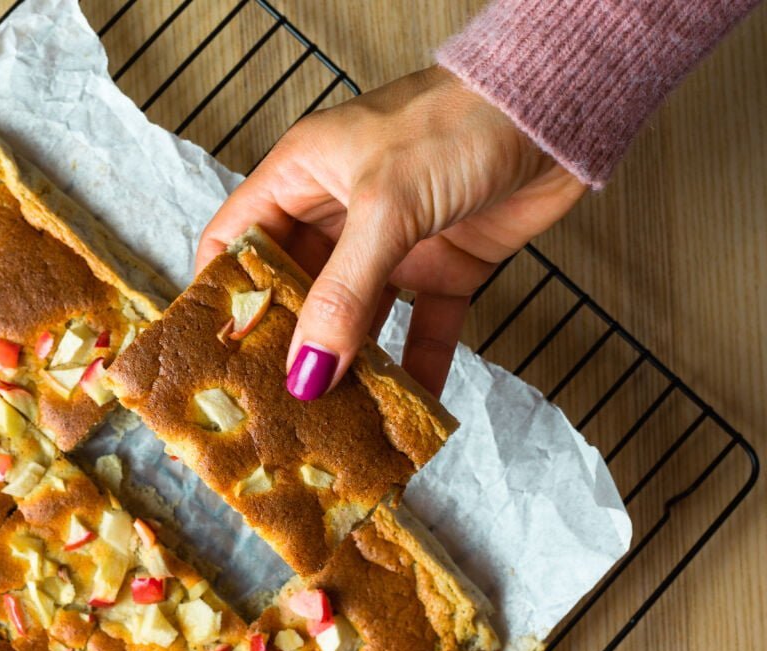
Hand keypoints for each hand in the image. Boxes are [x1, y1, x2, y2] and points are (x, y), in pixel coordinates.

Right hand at [197, 66, 586, 398]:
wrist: (560, 107)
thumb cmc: (457, 124)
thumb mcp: (386, 207)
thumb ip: (345, 294)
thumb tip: (308, 374)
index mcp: (301, 176)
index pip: (237, 239)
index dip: (222, 292)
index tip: (214, 352)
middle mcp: (338, 211)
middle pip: (293, 289)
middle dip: (285, 344)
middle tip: (271, 403)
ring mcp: (391, 242)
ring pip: (356, 316)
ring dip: (349, 363)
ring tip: (332, 419)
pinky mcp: (444, 264)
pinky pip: (422, 326)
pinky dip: (419, 364)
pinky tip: (412, 406)